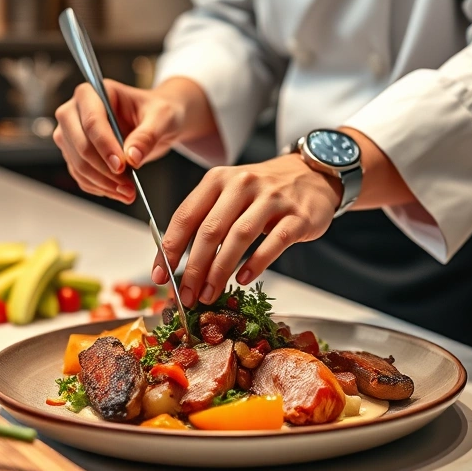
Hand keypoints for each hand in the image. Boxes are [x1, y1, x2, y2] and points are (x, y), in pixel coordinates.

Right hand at [53, 78, 214, 203]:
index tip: (122, 166)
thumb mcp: (162, 118)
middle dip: (103, 169)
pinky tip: (119, 191)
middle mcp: (75, 111)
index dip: (105, 146)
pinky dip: (99, 187)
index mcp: (93, 92)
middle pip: (79, 144)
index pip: (91, 121)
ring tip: (128, 192)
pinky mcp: (75, 154)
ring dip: (102, 183)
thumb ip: (147, 135)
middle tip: (128, 185)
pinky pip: (80, 176)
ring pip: (78, 163)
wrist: (157, 122)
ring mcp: (71, 134)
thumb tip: (132, 157)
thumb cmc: (158, 111)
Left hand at [152, 154, 341, 307]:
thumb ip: (205, 220)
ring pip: (239, 237)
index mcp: (218, 180)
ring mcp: (272, 199)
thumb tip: (176, 262)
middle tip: (186, 295)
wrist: (312, 174)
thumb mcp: (229, 194)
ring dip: (220, 270)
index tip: (159, 275)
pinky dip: (256, 264)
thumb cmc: (263, 191)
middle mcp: (242, 184)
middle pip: (210, 230)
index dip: (169, 249)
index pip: (185, 216)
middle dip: (194, 268)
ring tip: (210, 294)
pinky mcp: (298, 215)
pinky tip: (243, 279)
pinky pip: (274, 242)